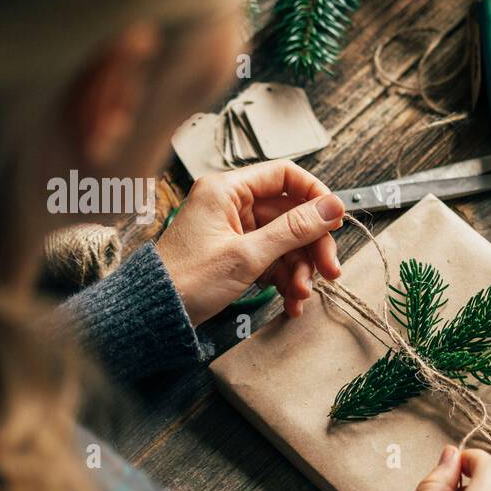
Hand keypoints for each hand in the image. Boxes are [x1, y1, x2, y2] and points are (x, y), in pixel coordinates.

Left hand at [155, 159, 345, 324]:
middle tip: (329, 270)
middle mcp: (232, 205)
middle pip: (290, 214)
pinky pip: (273, 260)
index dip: (315, 195)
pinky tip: (291, 301)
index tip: (334, 220)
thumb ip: (294, 229)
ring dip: (300, 270)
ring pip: (285, 241)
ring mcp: (235, 231)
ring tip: (300, 295)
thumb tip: (332, 206)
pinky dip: (286, 280)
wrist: (155, 315)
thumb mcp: (248, 255)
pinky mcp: (237, 254)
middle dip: (312, 245)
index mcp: (227, 190)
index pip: (284, 175)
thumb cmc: (188, 280)